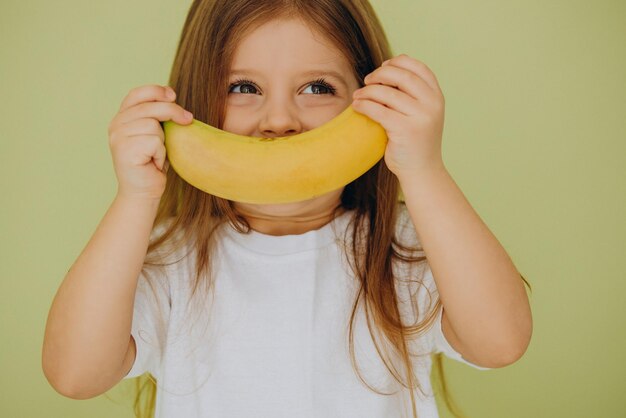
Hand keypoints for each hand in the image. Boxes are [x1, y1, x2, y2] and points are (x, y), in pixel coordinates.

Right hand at [107, 84, 192, 200]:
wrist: (143, 192)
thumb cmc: (152, 164)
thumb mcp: (155, 135)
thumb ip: (157, 117)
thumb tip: (172, 97)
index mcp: (122, 118)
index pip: (137, 94)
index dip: (156, 91)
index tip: (173, 95)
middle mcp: (116, 125)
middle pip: (150, 107)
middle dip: (173, 111)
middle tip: (188, 119)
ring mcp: (118, 137)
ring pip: (153, 126)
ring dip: (163, 142)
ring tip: (156, 155)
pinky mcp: (125, 150)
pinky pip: (155, 142)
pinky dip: (160, 154)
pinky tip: (153, 164)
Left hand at [351, 54, 445, 178]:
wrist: (421, 171)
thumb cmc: (415, 141)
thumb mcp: (421, 113)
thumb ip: (411, 94)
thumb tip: (384, 70)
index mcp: (437, 96)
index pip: (418, 67)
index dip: (398, 62)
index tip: (384, 66)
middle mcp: (432, 104)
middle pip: (401, 75)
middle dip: (380, 74)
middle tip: (367, 81)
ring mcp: (420, 117)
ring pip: (387, 93)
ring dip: (367, 91)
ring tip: (357, 96)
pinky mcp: (405, 130)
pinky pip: (378, 110)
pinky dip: (364, 105)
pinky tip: (357, 106)